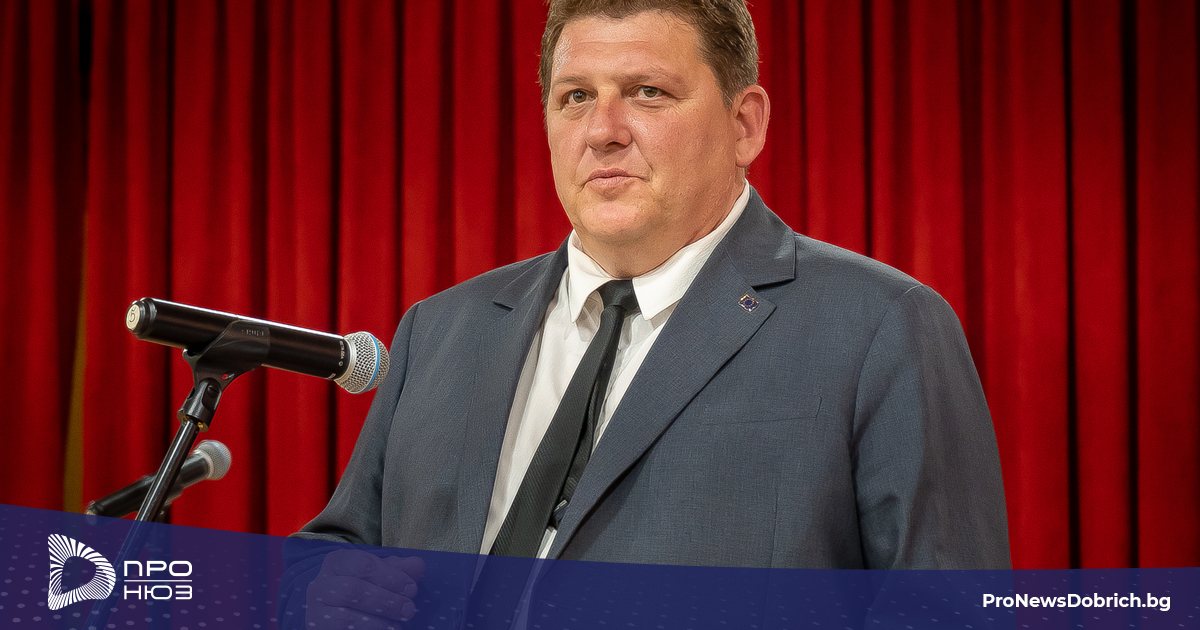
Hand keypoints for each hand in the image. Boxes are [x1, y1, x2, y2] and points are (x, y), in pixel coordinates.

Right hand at [305, 549, 425, 629]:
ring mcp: (316, 611)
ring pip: (345, 619)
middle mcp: (321, 585)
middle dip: (386, 601)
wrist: (332, 609)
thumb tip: (418, 565)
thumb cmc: (360, 586)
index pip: (363, 565)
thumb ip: (398, 569)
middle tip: (409, 609)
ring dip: (377, 623)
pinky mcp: (318, 629)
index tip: (411, 589)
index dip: (390, 577)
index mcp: (337, 562)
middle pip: (353, 591)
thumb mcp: (378, 574)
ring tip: (397, 626)